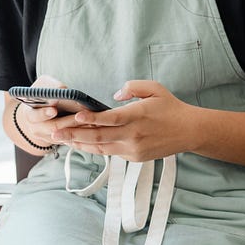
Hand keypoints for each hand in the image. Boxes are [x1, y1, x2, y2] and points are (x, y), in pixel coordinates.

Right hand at [13, 76, 86, 147]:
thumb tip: (63, 90)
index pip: (35, 115)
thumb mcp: (43, 86)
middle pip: (53, 127)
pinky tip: (91, 124)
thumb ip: (50, 87)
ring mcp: (48, 137)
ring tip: (90, 119)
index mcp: (30, 114)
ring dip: (78, 126)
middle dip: (68, 120)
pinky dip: (81, 132)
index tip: (54, 110)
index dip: (44, 113)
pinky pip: (71, 139)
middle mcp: (37, 128)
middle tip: (79, 115)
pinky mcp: (59, 141)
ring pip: (64, 135)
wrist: (39, 113)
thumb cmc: (42, 96)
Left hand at [51, 80, 196, 161]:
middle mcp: (133, 135)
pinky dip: (95, 148)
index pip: (110, 119)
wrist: (189, 131)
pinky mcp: (135, 157)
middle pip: (99, 137)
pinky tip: (82, 144)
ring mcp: (133, 148)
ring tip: (61, 140)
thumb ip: (133, 87)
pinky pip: (110, 152)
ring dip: (80, 144)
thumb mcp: (155, 88)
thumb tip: (114, 95)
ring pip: (101, 148)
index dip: (91, 119)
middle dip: (74, 134)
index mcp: (138, 116)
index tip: (75, 116)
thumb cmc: (171, 108)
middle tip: (54, 133)